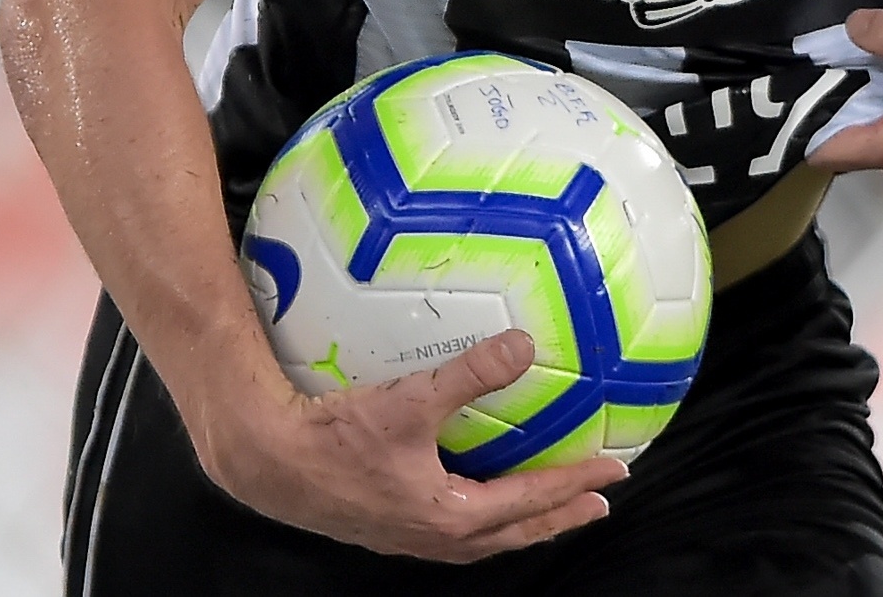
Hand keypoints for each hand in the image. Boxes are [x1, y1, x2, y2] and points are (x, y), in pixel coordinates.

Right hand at [195, 330, 624, 561]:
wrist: (267, 463)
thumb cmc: (336, 439)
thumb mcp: (410, 403)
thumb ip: (470, 373)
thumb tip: (524, 344)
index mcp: (449, 516)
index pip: (530, 501)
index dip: (574, 484)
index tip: (614, 471)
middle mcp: (434, 536)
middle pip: (515, 533)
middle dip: (559, 516)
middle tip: (599, 501)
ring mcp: (409, 536)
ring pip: (485, 538)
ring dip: (523, 521)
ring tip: (552, 503)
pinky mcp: (388, 525)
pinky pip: (455, 527)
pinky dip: (485, 515)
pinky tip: (481, 492)